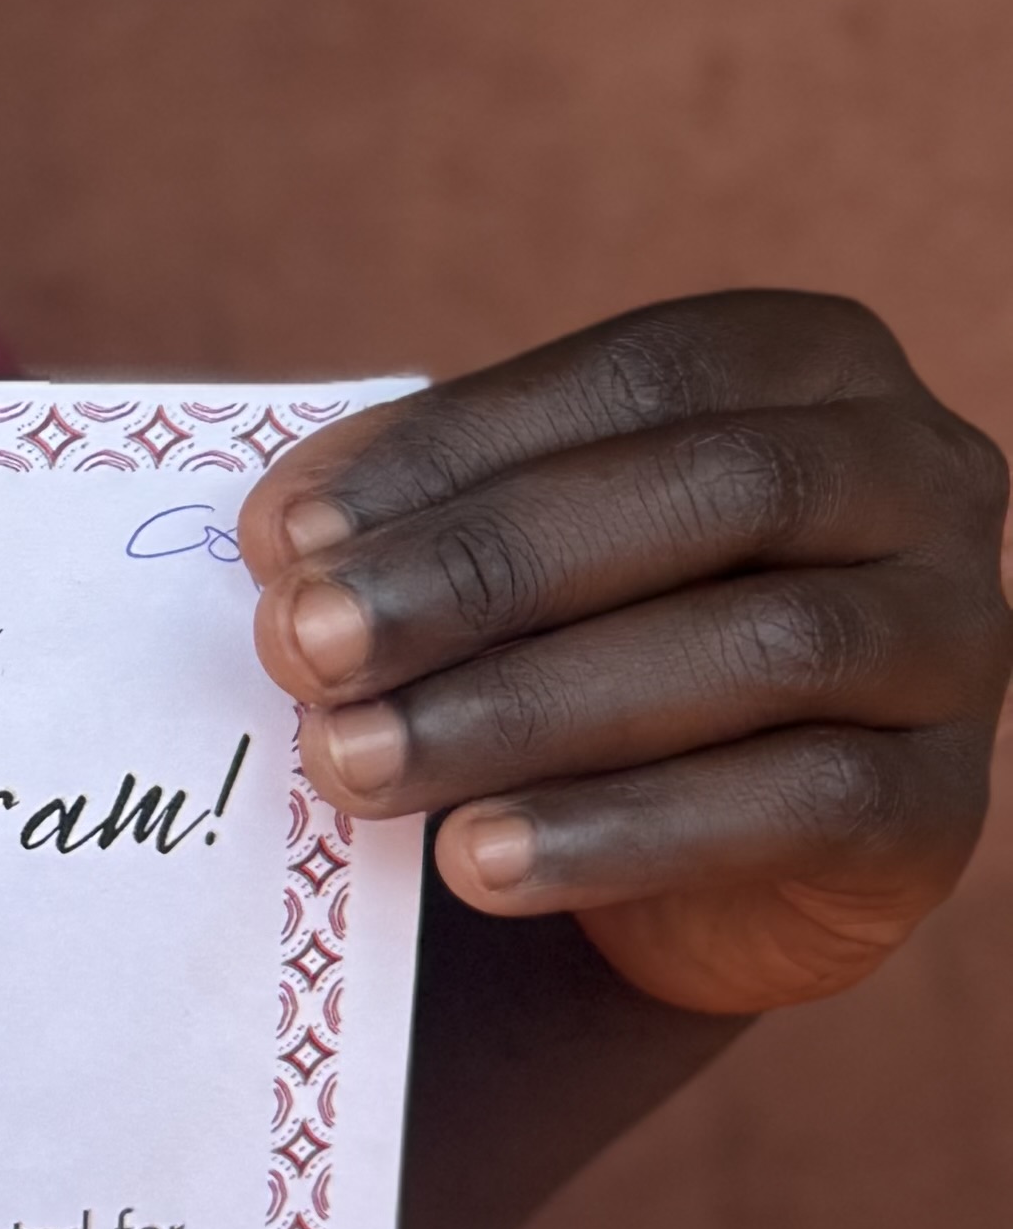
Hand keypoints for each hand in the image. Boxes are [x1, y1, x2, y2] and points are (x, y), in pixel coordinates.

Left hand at [239, 295, 1009, 1022]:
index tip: (282, 534)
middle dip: (481, 574)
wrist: (702, 848)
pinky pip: (798, 807)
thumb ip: (428, 518)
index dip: (455, 447)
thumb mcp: (516, 552)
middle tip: (302, 647)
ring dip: (526, 712)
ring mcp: (955, 641)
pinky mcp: (941, 809)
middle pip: (711, 496)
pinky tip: (474, 863)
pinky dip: (618, 835)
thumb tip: (285, 537)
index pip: (636, 377)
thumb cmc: (589, 633)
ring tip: (354, 764)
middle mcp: (921, 477)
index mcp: (810, 364)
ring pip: (762, 655)